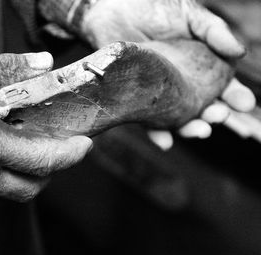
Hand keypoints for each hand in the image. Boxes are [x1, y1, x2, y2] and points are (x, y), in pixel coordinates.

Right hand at [0, 52, 91, 200]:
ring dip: (31, 170)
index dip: (69, 155)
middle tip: (59, 144)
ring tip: (32, 141)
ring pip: (12, 189)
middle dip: (54, 169)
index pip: (39, 161)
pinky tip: (2, 144)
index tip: (84, 144)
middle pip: (31, 187)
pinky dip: (8, 169)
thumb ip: (5, 68)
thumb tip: (43, 64)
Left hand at [80, 0, 255, 148]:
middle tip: (219, 116)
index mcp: (200, 64)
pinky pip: (147, 120)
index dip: (234, 96)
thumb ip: (213, 30)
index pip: (223, 84)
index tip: (243, 103)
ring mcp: (160, 92)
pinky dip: (157, 134)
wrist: (111, 10)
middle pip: (203, 106)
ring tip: (199, 132)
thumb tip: (240, 52)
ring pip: (178, 117)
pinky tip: (165, 142)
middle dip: (214, 114)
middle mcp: (182, 81)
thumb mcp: (189, 14)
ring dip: (190, 129)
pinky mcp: (137, 98)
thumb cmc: (152, 8)